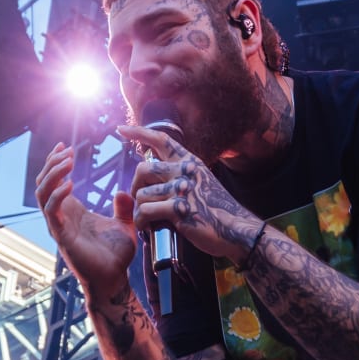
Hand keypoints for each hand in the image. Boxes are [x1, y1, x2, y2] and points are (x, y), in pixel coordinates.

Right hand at [35, 142, 137, 290]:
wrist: (115, 280)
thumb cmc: (116, 256)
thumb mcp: (124, 225)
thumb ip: (123, 208)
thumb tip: (123, 192)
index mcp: (72, 212)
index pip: (54, 182)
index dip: (55, 163)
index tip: (65, 146)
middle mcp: (61, 217)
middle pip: (43, 183)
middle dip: (52, 164)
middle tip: (66, 150)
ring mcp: (59, 226)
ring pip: (42, 194)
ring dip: (52, 175)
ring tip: (67, 161)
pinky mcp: (62, 237)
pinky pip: (52, 212)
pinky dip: (57, 195)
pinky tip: (69, 184)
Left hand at [118, 125, 260, 259]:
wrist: (236, 230)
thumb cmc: (218, 211)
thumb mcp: (202, 182)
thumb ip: (182, 175)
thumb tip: (157, 172)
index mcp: (190, 163)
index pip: (161, 140)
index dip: (139, 133)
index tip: (121, 129)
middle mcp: (185, 172)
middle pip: (143, 169)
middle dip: (135, 187)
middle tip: (139, 200)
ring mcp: (182, 190)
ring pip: (142, 194)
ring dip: (139, 210)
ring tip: (146, 220)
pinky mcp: (179, 210)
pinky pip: (146, 211)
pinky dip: (142, 221)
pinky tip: (147, 227)